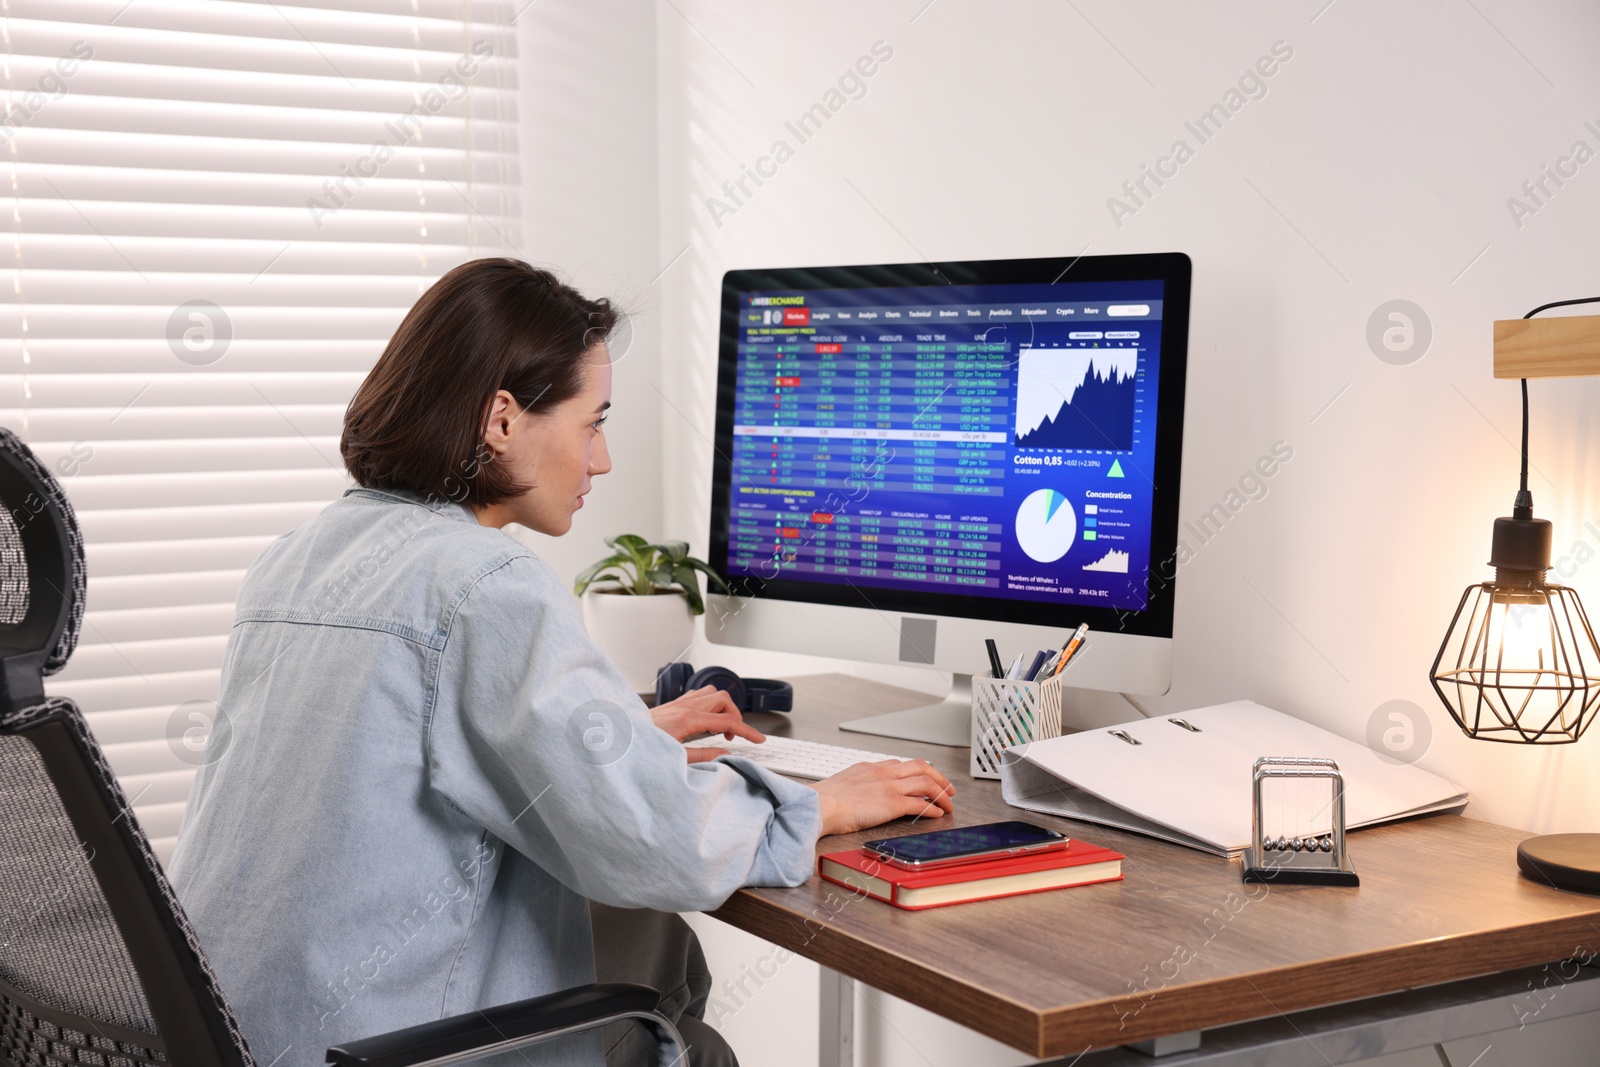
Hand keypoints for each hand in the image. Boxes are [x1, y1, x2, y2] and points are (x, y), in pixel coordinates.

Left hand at [650, 685, 765, 763]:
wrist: (619, 739)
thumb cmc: (642, 748)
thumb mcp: (676, 758)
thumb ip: (704, 756)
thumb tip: (726, 754)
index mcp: (688, 719)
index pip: (728, 721)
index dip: (747, 731)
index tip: (758, 739)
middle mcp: (684, 706)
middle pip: (723, 699)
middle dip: (735, 715)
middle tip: (733, 735)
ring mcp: (678, 703)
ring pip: (711, 693)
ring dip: (722, 708)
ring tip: (720, 728)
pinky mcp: (672, 704)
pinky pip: (698, 696)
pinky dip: (709, 706)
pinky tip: (704, 722)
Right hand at [809, 759, 955, 835]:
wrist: (819, 805)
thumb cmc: (823, 801)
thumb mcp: (841, 785)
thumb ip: (855, 786)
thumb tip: (857, 796)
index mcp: (869, 767)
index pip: (900, 764)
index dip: (917, 772)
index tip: (924, 779)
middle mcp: (882, 772)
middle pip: (921, 766)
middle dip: (938, 777)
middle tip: (947, 788)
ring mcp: (889, 786)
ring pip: (926, 782)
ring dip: (941, 793)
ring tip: (948, 803)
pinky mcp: (892, 803)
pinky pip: (921, 803)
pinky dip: (933, 808)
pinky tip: (937, 814)